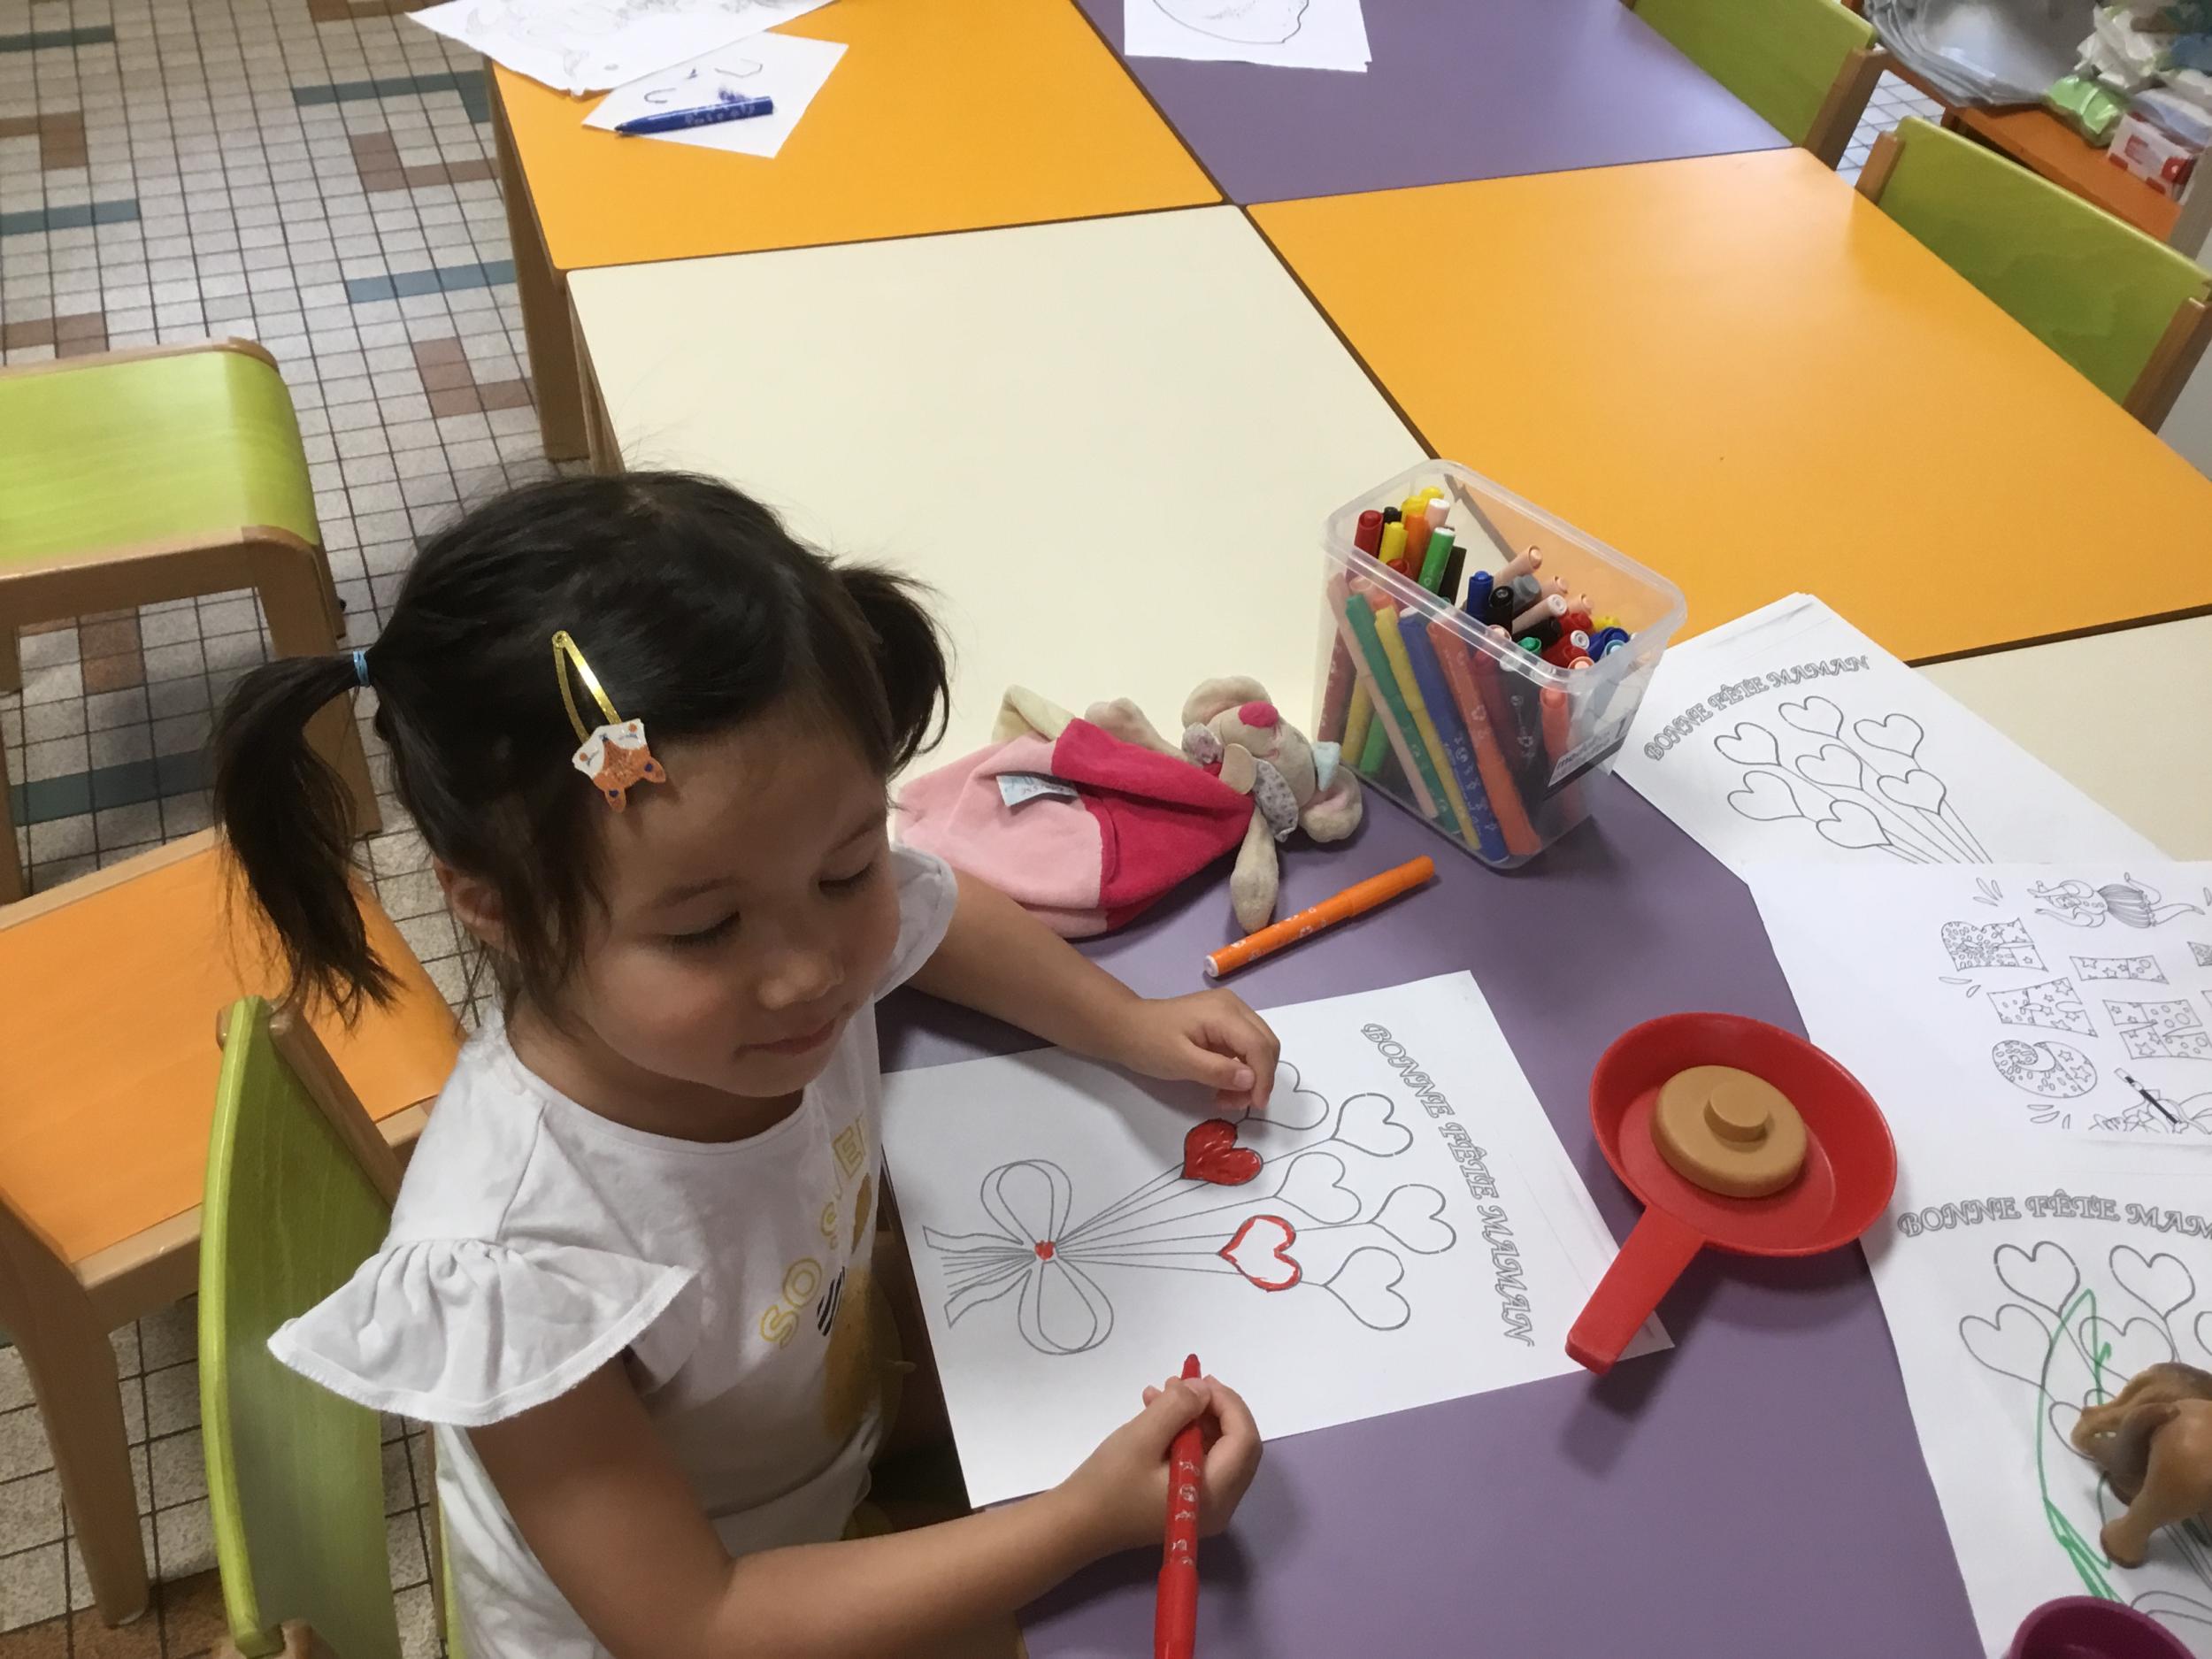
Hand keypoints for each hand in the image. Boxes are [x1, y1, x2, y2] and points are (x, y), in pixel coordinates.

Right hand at [1054, 1374, 1261, 1557]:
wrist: (1076, 1524)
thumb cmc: (1108, 1484)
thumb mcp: (1141, 1437)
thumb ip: (1178, 1408)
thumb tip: (1204, 1389)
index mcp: (1214, 1494)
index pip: (1244, 1440)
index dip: (1228, 1403)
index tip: (1199, 1380)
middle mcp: (1220, 1506)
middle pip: (1238, 1445)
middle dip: (1215, 1408)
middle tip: (1185, 1383)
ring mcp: (1205, 1507)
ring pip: (1219, 1449)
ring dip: (1197, 1417)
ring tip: (1162, 1393)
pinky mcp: (1188, 1502)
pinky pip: (1201, 1460)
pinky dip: (1186, 1433)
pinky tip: (1156, 1412)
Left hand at [1109, 990, 1280, 1111]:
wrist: (1125, 1026)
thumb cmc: (1148, 1042)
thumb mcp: (1180, 1061)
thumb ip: (1217, 1071)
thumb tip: (1251, 1080)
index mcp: (1224, 1012)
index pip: (1259, 1046)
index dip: (1263, 1078)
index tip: (1254, 1106)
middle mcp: (1234, 1006)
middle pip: (1266, 1044)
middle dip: (1260, 1078)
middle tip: (1236, 1103)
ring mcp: (1230, 1012)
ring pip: (1259, 1047)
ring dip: (1252, 1076)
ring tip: (1226, 1098)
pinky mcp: (1224, 1022)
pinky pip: (1245, 1047)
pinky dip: (1241, 1069)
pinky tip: (1223, 1085)